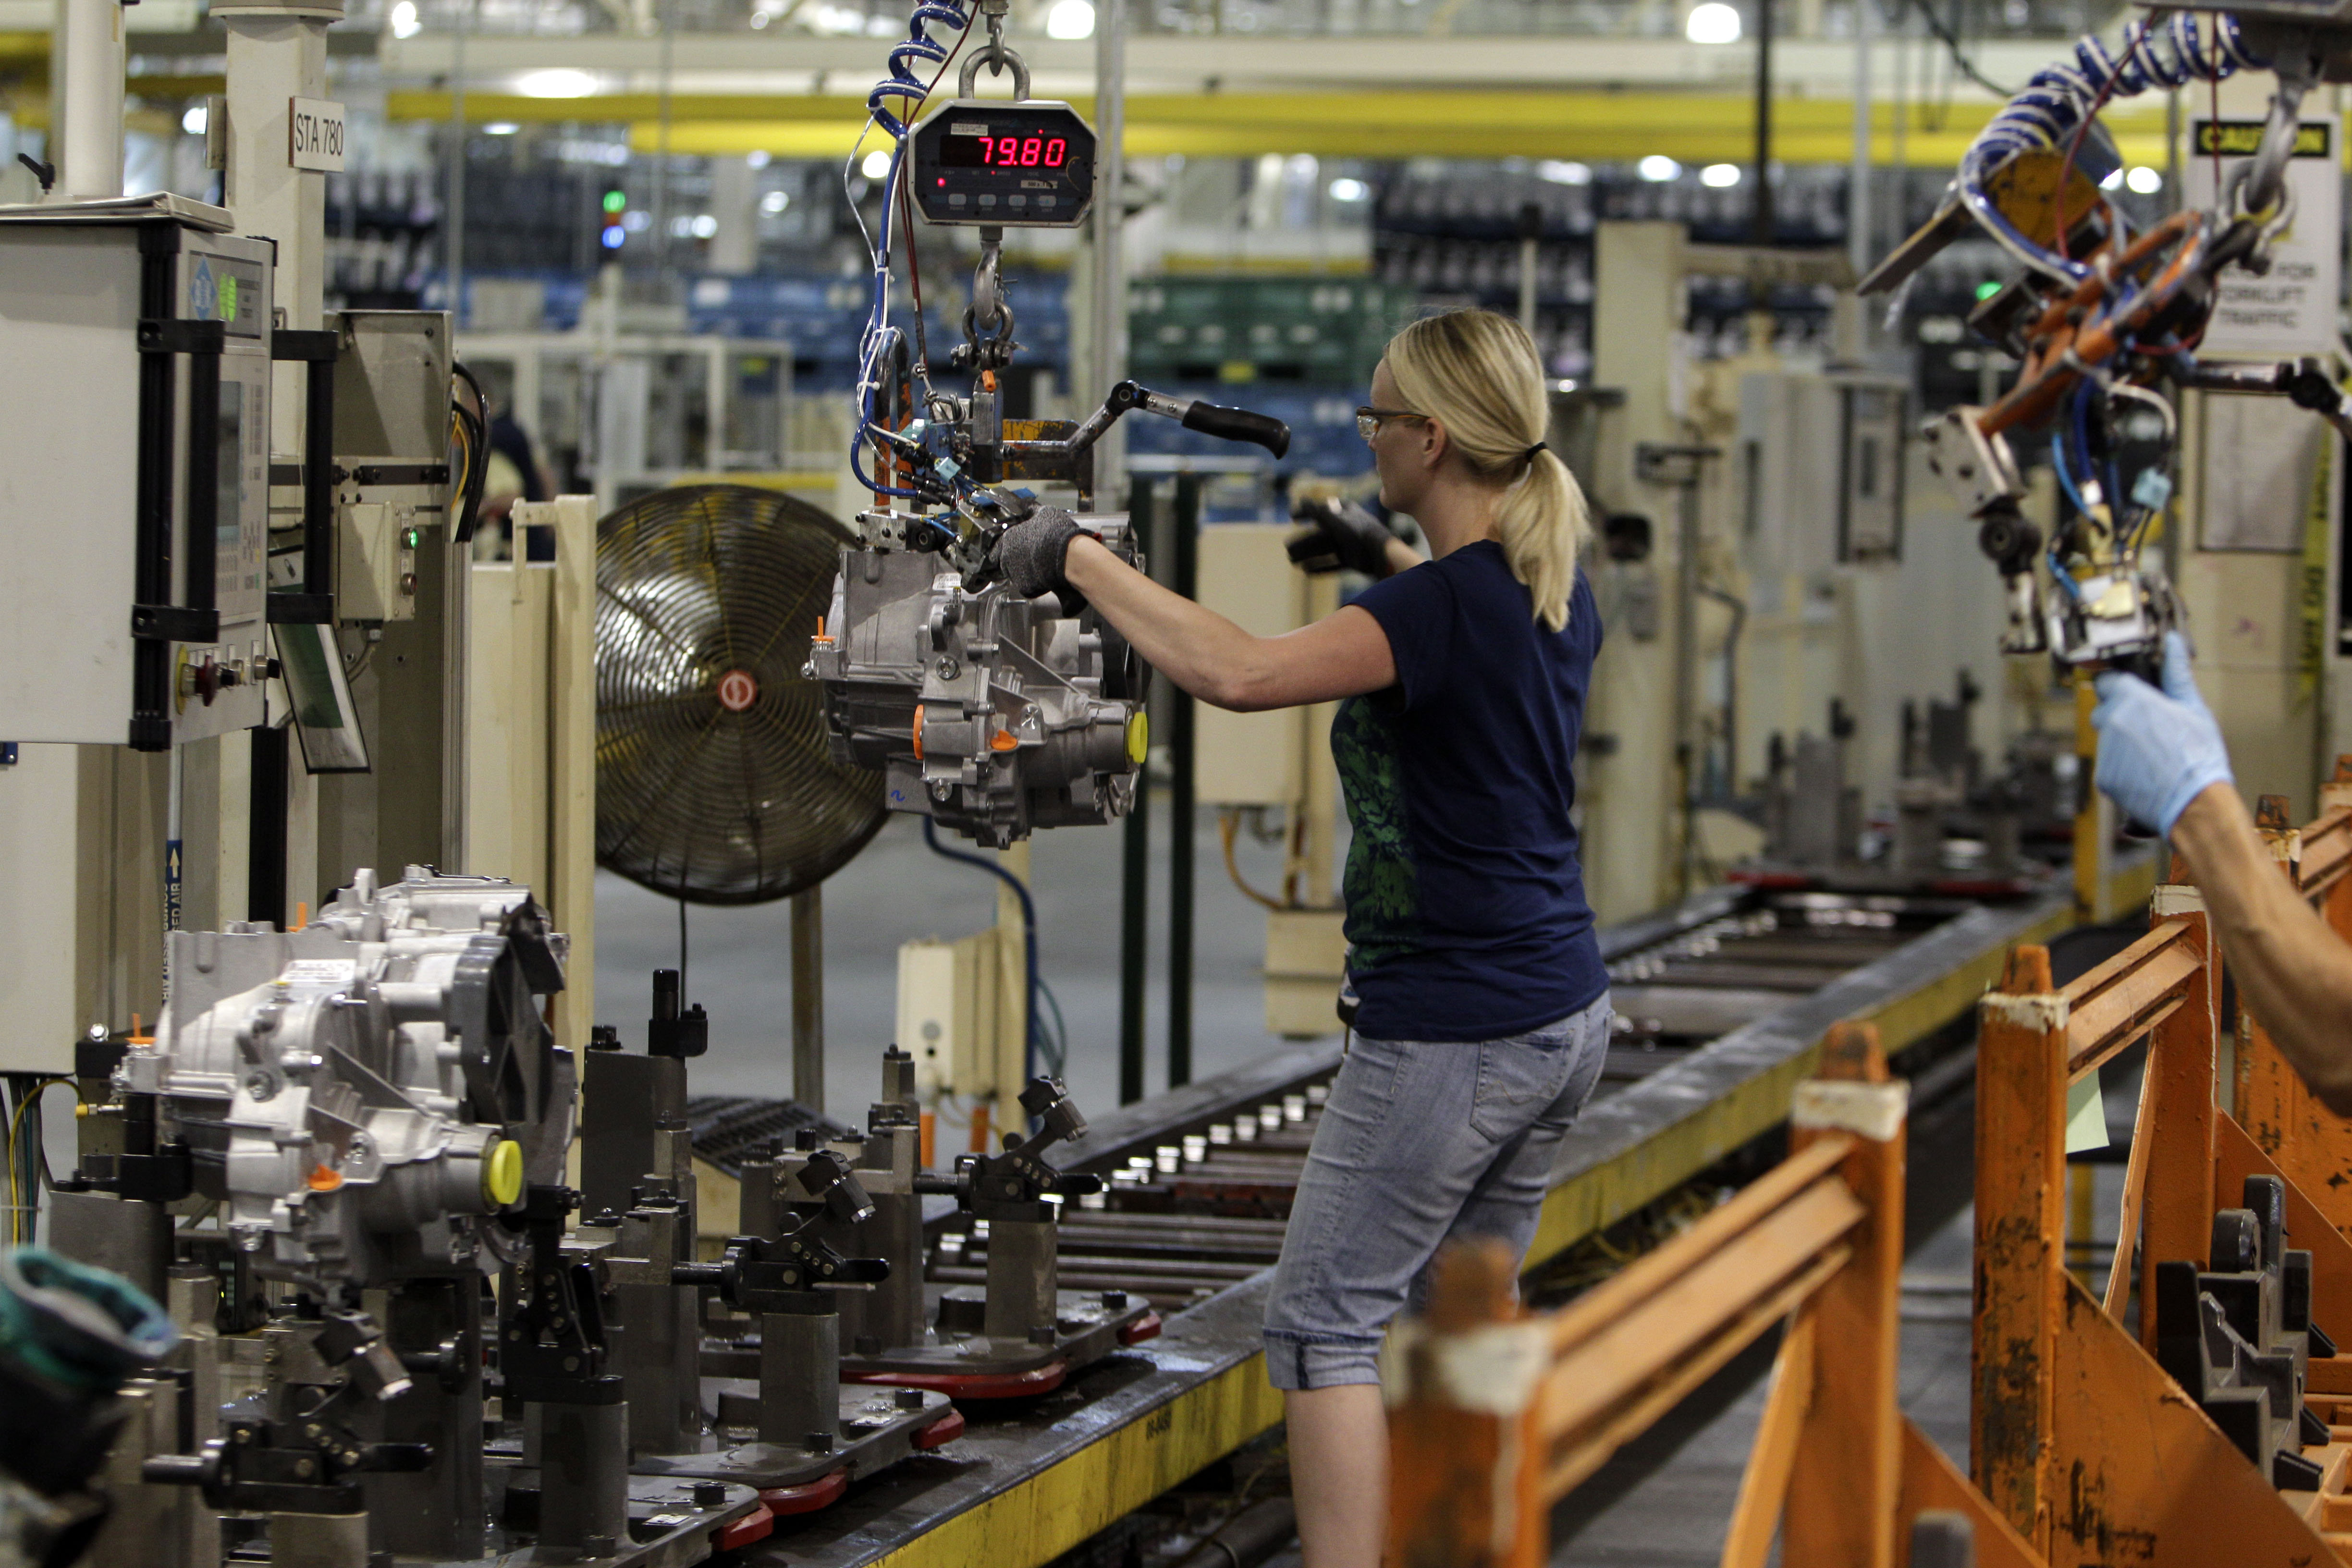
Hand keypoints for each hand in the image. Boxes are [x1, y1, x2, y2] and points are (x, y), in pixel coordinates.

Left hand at [995, 507, 1093, 598]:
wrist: (1069, 557)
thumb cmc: (1056, 533)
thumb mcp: (1044, 513)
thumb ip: (1031, 510)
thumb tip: (1027, 505)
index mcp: (1008, 539)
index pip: (996, 547)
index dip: (1005, 548)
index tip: (1015, 548)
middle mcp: (1006, 558)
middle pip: (1005, 562)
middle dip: (1016, 560)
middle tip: (1033, 557)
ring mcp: (1015, 574)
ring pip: (1016, 575)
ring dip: (1025, 572)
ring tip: (1041, 566)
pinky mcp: (1025, 588)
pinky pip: (1028, 587)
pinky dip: (1035, 584)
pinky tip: (1046, 576)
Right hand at [1287, 497, 1396, 577]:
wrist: (1381, 553)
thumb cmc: (1357, 532)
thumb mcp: (1335, 520)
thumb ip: (1317, 511)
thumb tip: (1301, 500)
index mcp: (1344, 513)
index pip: (1321, 511)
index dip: (1306, 513)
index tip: (1293, 517)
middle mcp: (1346, 528)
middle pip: (1320, 536)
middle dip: (1303, 543)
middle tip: (1287, 550)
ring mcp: (1350, 545)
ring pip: (1324, 551)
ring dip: (1308, 556)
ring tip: (1293, 562)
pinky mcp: (1353, 560)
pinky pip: (1333, 564)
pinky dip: (1320, 567)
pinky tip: (1307, 572)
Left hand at [2091, 631, 2233, 834]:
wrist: (2195, 803)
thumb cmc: (2198, 756)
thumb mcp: (2193, 708)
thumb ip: (2176, 673)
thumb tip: (2172, 643)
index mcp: (2132, 700)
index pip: (2107, 681)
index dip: (2119, 685)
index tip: (2132, 691)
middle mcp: (2111, 723)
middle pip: (2104, 709)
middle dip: (2120, 713)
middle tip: (2150, 725)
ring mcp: (2104, 751)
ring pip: (2106, 738)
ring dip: (2123, 741)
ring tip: (2155, 752)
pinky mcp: (2103, 776)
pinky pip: (2108, 764)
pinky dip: (2122, 766)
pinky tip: (2147, 771)